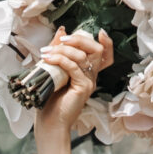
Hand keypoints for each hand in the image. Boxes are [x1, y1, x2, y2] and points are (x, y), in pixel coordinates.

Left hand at [33, 26, 111, 142]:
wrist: (50, 123)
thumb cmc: (50, 100)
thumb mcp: (52, 69)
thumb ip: (58, 50)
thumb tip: (62, 30)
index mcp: (87, 72)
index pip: (104, 54)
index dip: (106, 42)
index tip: (100, 32)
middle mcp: (91, 76)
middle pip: (96, 50)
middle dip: (79, 39)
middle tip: (61, 39)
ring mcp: (89, 82)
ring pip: (82, 56)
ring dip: (62, 50)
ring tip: (45, 52)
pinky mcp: (83, 88)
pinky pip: (73, 67)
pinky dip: (60, 60)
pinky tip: (47, 59)